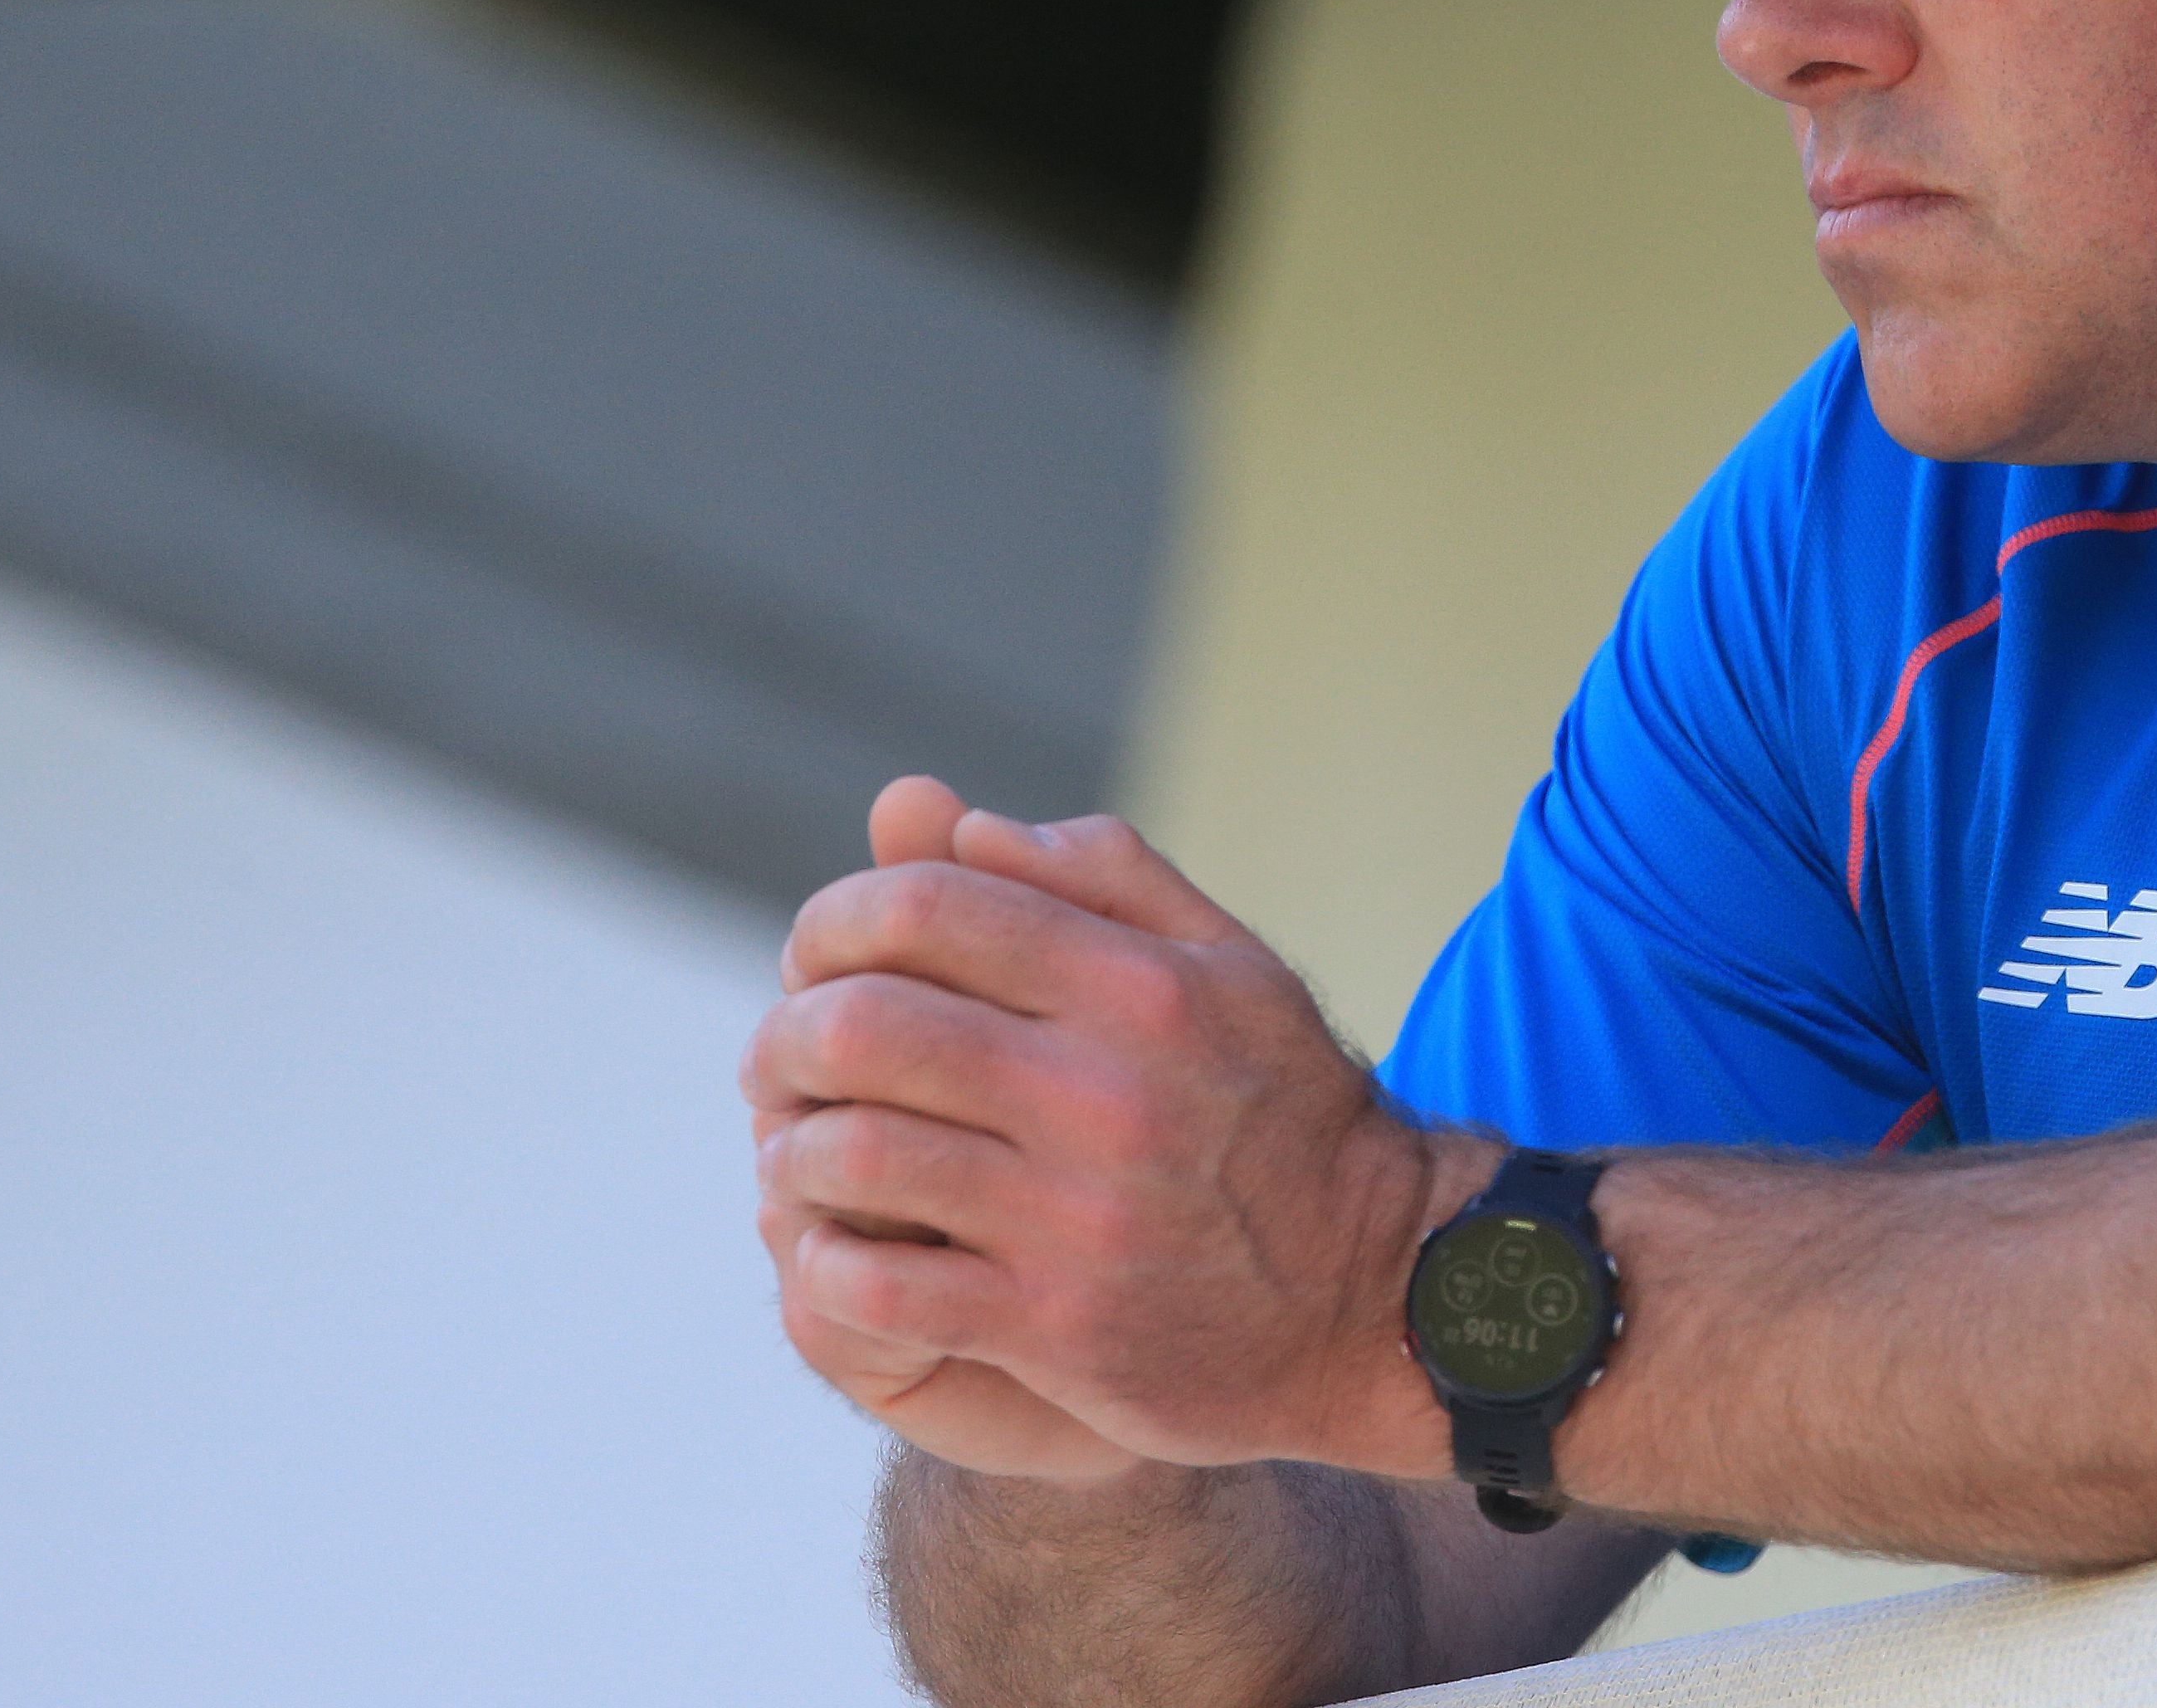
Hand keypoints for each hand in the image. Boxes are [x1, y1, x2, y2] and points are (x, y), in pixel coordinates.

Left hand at [744, 777, 1463, 1482]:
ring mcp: (1076, 1217)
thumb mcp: (1234, 968)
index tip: (818, 955)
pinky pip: (877, 1290)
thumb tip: (963, 827)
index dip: (837, 918)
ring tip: (800, 1156)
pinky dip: (824, 1265)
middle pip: (863, 1026)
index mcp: (1140, 986)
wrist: (1377, 1295)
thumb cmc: (1288, 1116)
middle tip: (778, 1060)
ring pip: (853, 1158)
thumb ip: (1106, 877)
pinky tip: (834, 1252)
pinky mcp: (1056, 1329)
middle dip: (786, 1035)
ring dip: (795, 1152)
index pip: (927, 908)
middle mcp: (1103, 1092)